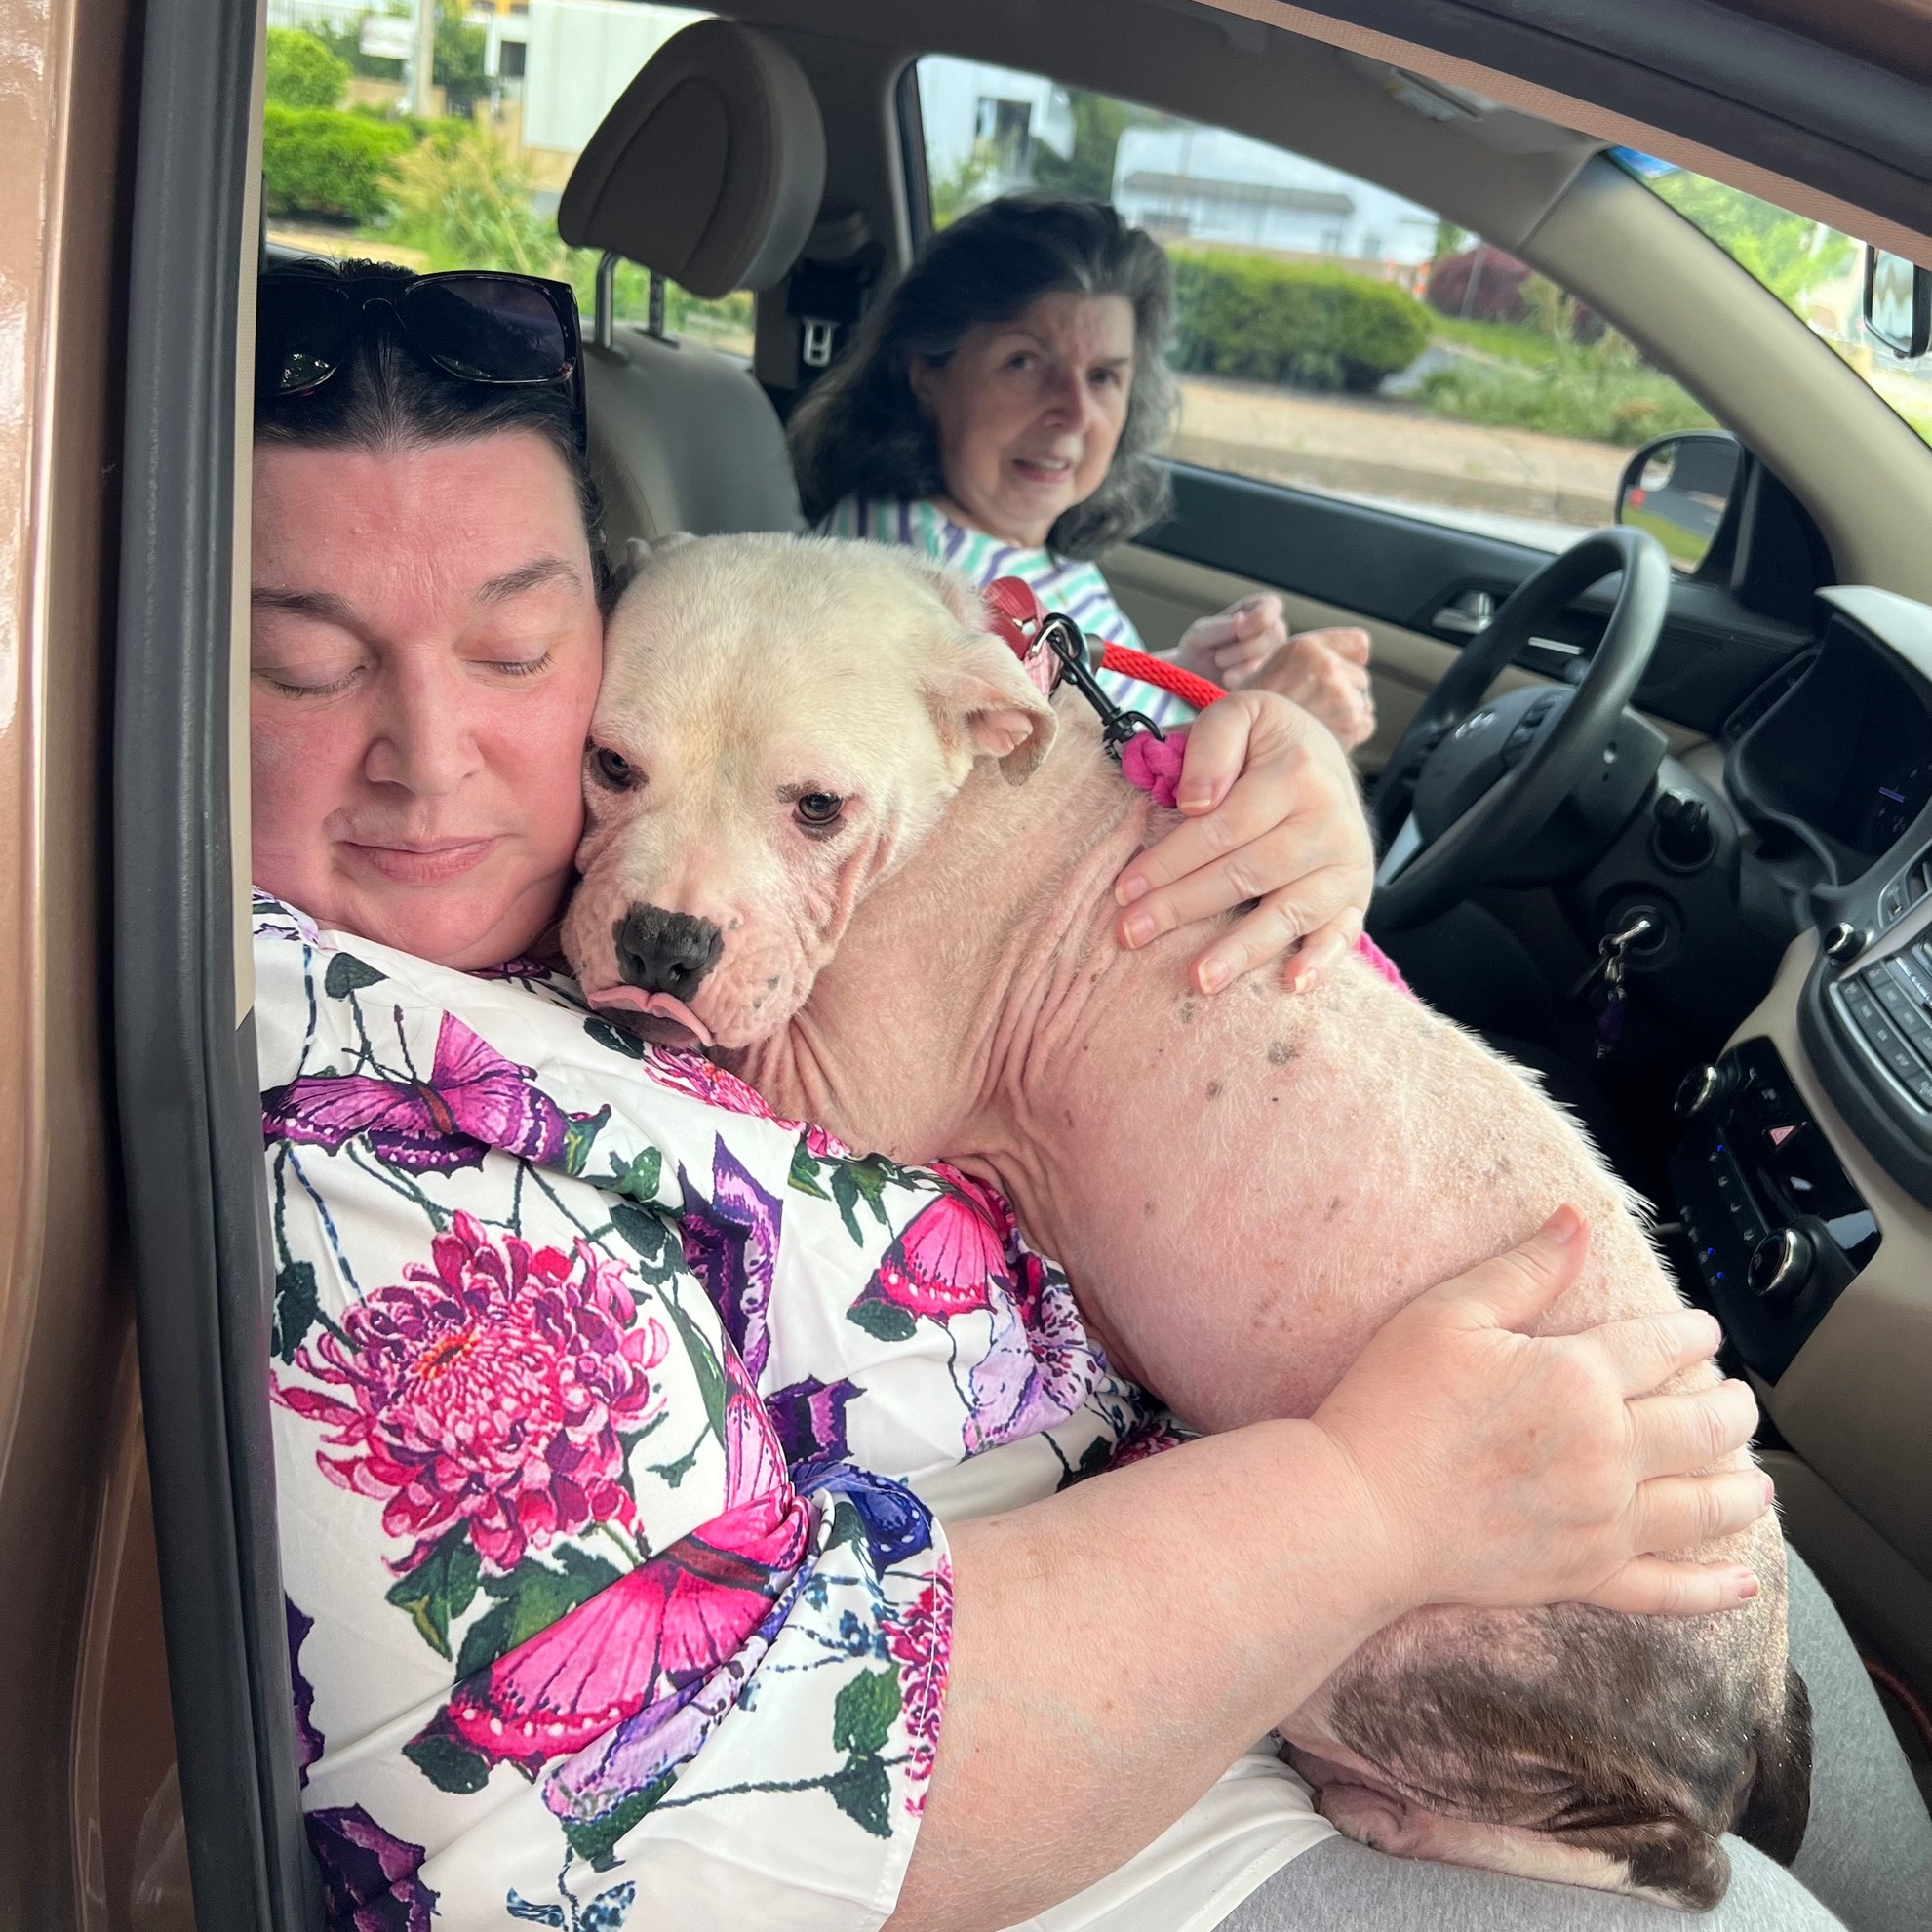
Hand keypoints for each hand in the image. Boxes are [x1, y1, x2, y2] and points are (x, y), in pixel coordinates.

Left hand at [1113, 689, 1374, 996]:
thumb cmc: (1266, 744)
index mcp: (1296, 771)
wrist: (1326, 757)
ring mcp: (1345, 862)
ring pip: (1288, 911)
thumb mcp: (1239, 715)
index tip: (1125, 888)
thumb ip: (1211, 743)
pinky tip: (1290, 985)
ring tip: (1199, 979)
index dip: (1171, 859)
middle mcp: (1328, 819)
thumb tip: (1196, 801)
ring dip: (1242, 950)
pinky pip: (1342, 933)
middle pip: (1246, 873)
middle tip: (1131, 934)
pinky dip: (1320, 961)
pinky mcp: (1356, 893)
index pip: (1222, 826)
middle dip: (1182, 906)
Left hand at [1174, 593, 1289, 686]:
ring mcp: (1276, 656)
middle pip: (1274, 635)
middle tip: (1220, 656)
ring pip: (1270, 659)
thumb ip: (1221, 626)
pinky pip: (1265, 680)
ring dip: (1239, 665)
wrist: (1194, 679)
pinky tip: (1227, 680)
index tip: (1239, 631)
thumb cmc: (1200, 649)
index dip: (1258, 618)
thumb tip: (1242, 620)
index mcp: (1259, 609)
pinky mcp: (1272, 678)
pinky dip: (1243, 680)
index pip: (1271, 606)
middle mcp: (1274, 631)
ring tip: (1221, 665)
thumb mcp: (1201, 633)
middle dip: (1243, 648)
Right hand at [1241, 628, 1375, 750]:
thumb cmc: (1256, 707)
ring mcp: (1341, 695)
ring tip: (1317, 723)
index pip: (1359, 645)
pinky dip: (1352, 733)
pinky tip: (1325, 735)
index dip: (1348, 662)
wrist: (1241, 740)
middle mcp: (1327, 666)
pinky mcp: (1350, 724)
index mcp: (1307, 647)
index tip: (1333, 675)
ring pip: (1364, 703)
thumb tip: (1359, 651)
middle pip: (1360, 678)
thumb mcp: (1277, 664)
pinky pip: (1366, 725)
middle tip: (1315, 706)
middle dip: (1345, 691)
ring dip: (1348, 713)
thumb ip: (1316, 653)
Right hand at [1311, 1207, 1769, 1617]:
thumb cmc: (1392, 1407)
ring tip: (1758, 1484)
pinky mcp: (1583, 1578)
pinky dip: (1710, 1589)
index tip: (1704, 1331)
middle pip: (1697, 1427)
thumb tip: (1577, 1220)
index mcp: (1577, 1379)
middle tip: (1739, 1401)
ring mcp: (1602, 1522)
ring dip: (1739, 1491)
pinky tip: (1739, 1583)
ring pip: (1700, 1507)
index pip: (1658, 1348)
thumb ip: (1522, 1270)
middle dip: (1730, 1410)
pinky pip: (1666, 1590)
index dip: (1689, 1335)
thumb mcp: (1446, 1314)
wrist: (1359, 1513)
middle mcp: (1607, 1452)